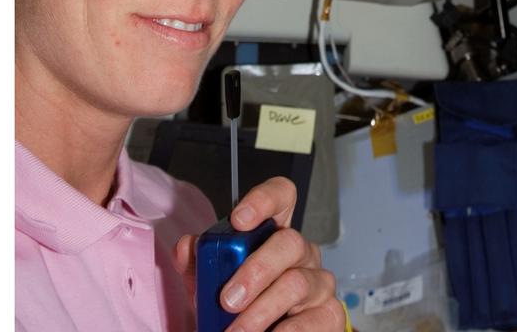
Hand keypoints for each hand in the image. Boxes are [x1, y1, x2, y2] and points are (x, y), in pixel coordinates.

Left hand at [173, 176, 344, 331]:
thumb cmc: (239, 310)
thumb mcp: (212, 287)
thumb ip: (199, 265)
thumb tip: (186, 247)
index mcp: (274, 235)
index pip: (282, 196)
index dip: (264, 200)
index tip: (240, 219)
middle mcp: (302, 253)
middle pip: (289, 242)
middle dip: (255, 271)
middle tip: (228, 299)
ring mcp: (319, 283)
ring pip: (297, 283)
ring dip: (262, 311)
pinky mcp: (330, 315)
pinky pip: (314, 320)